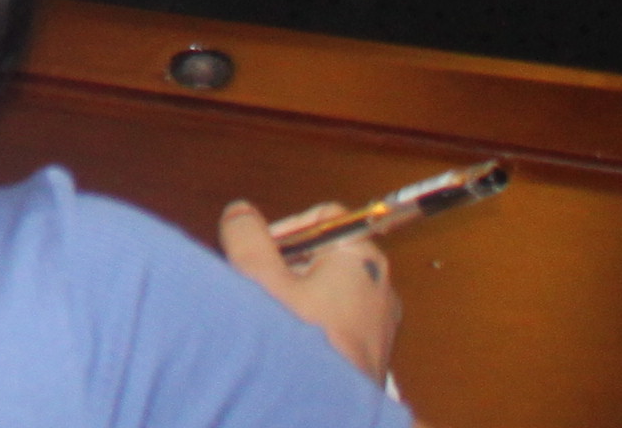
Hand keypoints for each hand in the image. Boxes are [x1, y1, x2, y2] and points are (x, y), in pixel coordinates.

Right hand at [219, 202, 397, 384]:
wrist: (328, 410)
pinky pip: (339, 324)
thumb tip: (241, 213)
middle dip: (285, 267)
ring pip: (330, 292)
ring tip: (271, 320)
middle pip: (325, 256)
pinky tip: (290, 345)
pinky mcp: (374, 354)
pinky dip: (313, 326)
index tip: (260, 254)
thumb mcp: (259, 277)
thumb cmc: (300, 340)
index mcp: (362, 256)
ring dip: (296, 299)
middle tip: (259, 288)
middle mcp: (380, 285)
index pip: (323, 218)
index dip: (285, 229)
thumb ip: (247, 236)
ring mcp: (381, 323)